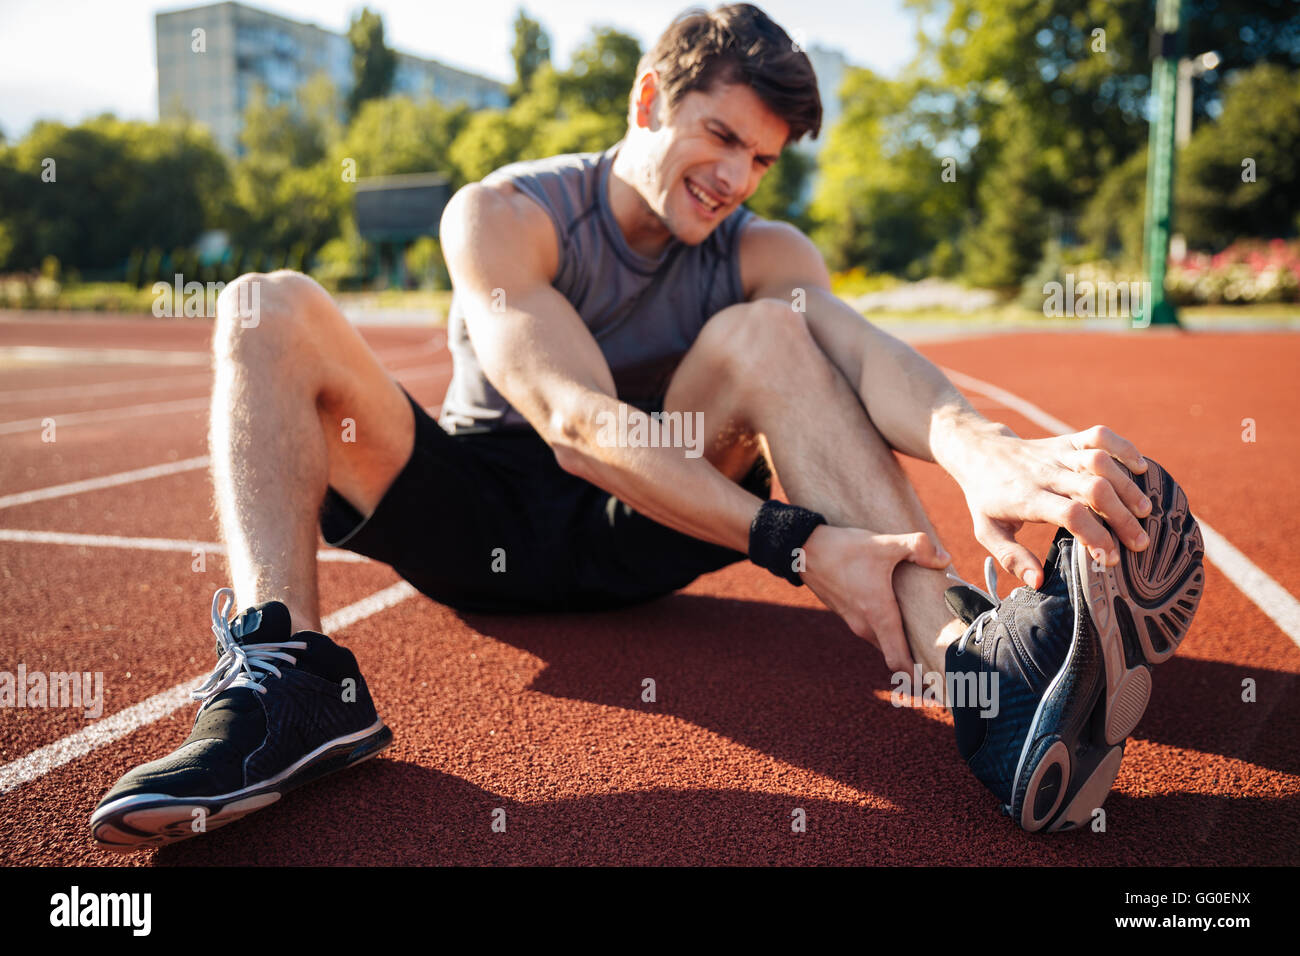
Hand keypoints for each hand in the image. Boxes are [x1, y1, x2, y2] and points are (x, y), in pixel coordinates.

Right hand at [800, 525, 950, 672]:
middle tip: (940, 661)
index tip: (935, 685)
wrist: (802, 550)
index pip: (899, 661)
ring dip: (900, 643)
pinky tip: (897, 611)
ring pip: (883, 640)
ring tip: (923, 634)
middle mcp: (865, 625)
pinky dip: (887, 629)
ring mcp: (853, 620)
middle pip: (895, 653)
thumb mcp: (885, 544)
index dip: (917, 678)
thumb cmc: (843, 550)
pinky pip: (872, 629)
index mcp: (878, 616)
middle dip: (915, 660)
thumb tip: (944, 559)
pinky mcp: (846, 612)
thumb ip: (919, 547)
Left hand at [956, 425, 1152, 589]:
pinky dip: (1123, 447)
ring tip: (1145, 510)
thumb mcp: (988, 531)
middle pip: (1093, 489)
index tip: (1110, 558)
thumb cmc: (987, 498)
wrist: (979, 453)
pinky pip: (1099, 436)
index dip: (1095, 535)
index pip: (1069, 514)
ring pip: (1099, 461)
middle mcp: (1045, 473)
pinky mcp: (1066, 440)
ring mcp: (1057, 453)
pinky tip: (1140, 468)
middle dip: (1121, 517)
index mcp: (1026, 498)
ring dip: (1127, 485)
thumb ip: (1011, 557)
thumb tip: (1037, 581)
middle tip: (1140, 542)